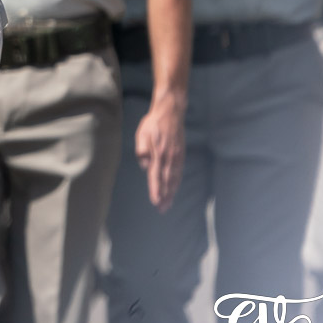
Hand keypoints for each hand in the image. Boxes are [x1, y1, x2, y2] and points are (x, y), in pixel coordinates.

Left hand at [135, 91, 185, 211]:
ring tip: (169, 204)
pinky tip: (175, 189)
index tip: (156, 202)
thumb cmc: (153, 124)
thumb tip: (144, 166)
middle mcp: (169, 158)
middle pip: (167, 181)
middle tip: (162, 209)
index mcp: (158, 154)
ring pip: (175, 179)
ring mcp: (177, 157)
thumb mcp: (142, 134)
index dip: (156, 190)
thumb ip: (142, 150)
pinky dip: (177, 182)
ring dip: (172, 192)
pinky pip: (180, 172)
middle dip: (165, 196)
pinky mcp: (181, 155)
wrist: (171, 113)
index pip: (156, 176)